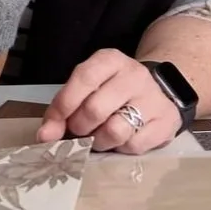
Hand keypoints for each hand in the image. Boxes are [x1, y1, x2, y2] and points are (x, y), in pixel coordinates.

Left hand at [37, 47, 178, 153]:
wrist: (158, 92)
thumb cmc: (113, 90)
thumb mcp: (88, 88)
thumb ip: (64, 108)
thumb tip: (45, 136)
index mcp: (110, 60)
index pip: (83, 79)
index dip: (63, 106)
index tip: (49, 129)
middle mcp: (134, 75)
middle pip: (95, 109)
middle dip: (79, 128)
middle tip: (79, 132)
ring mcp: (152, 98)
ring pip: (114, 131)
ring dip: (99, 142)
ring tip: (99, 137)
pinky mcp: (165, 122)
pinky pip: (134, 145)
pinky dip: (121, 149)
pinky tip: (122, 138)